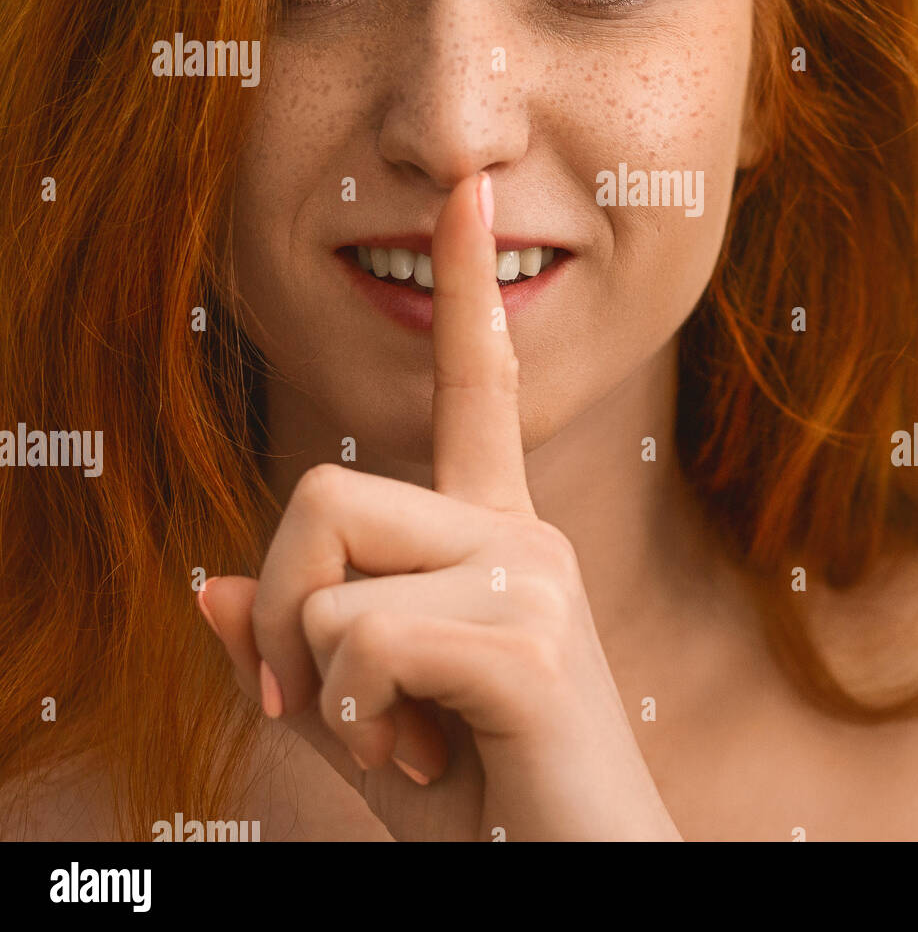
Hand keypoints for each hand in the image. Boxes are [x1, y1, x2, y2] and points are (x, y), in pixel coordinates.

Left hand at [199, 172, 681, 840]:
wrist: (579, 883)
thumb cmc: (480, 806)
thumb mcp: (361, 724)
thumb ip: (293, 650)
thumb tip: (206, 582)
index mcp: (491, 532)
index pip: (476, 384)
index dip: (468, 286)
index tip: (472, 188)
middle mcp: (520, 530)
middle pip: (321, 492)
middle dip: (279, 614)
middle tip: (330, 705)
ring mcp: (532, 578)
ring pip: (324, 576)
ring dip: (317, 684)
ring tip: (399, 741)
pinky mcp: (529, 642)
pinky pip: (361, 647)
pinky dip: (354, 725)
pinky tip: (425, 763)